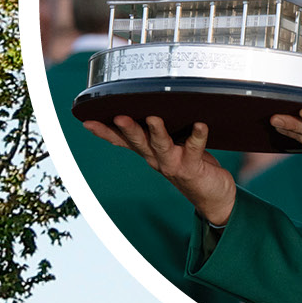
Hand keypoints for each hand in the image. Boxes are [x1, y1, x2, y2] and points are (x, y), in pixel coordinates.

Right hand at [85, 113, 236, 226]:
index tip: (87, 120)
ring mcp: (173, 163)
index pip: (121, 140)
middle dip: (127, 129)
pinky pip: (194, 148)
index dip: (104, 132)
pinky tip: (200, 125)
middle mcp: (156, 158)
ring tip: (154, 118)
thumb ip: (156, 132)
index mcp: (147, 152)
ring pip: (161, 145)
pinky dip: (197, 136)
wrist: (213, 197)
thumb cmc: (191, 165)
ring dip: (157, 131)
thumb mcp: (167, 148)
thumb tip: (146, 105)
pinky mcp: (193, 166)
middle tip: (119, 116)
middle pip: (138, 141)